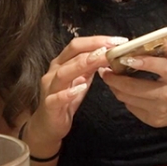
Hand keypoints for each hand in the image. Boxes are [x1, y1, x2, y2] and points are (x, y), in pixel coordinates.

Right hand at [24, 35, 127, 149]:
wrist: (48, 125)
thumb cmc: (65, 100)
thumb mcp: (82, 80)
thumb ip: (91, 67)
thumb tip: (109, 54)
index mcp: (62, 63)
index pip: (78, 45)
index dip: (98, 40)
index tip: (119, 41)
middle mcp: (54, 71)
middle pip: (72, 53)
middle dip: (93, 47)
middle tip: (113, 47)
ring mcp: (50, 88)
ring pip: (63, 72)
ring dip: (82, 64)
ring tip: (99, 60)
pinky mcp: (49, 106)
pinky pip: (56, 98)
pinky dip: (68, 93)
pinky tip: (81, 88)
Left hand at [99, 35, 166, 128]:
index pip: (161, 68)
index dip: (143, 62)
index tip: (125, 57)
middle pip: (136, 87)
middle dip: (115, 77)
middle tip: (105, 67)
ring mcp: (160, 110)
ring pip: (128, 98)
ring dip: (115, 86)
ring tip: (109, 76)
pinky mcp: (153, 120)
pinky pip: (131, 107)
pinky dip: (124, 96)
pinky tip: (122, 88)